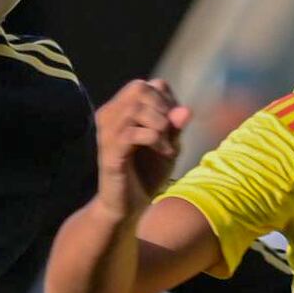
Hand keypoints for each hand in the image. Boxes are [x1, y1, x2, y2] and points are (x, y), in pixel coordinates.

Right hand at [92, 78, 188, 219]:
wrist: (128, 207)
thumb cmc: (146, 174)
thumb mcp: (168, 146)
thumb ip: (175, 127)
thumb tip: (186, 110)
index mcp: (120, 110)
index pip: (146, 85)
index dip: (166, 99)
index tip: (174, 125)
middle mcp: (109, 116)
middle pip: (139, 88)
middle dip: (162, 107)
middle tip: (170, 132)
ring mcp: (107, 132)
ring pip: (136, 108)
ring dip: (161, 124)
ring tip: (168, 145)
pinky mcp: (110, 152)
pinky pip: (133, 133)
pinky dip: (156, 139)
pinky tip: (164, 153)